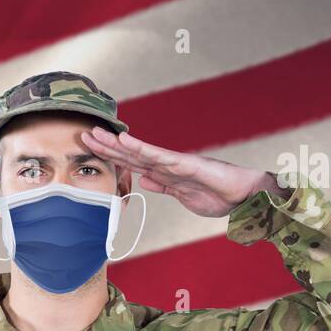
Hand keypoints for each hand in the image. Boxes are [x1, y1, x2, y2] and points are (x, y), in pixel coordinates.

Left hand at [81, 127, 281, 217]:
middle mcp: (167, 164)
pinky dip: (141, 148)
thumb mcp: (183, 196)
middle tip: (83, 135)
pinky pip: (159, 156)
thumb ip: (164, 187)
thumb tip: (144, 180)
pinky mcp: (187, 164)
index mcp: (165, 173)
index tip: (91, 150)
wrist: (246, 196)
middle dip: (106, 146)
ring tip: (96, 134)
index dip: (111, 156)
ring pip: (140, 151)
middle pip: (131, 154)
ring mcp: (175, 163)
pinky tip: (124, 141)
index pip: (132, 164)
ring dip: (116, 143)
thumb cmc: (219, 196)